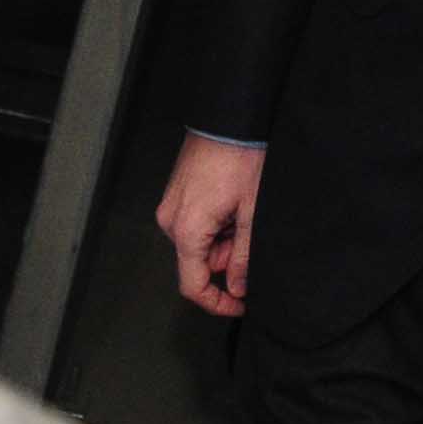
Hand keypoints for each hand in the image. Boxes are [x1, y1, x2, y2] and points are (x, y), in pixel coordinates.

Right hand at [157, 135, 263, 314]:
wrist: (228, 119)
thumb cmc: (240, 158)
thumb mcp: (252, 212)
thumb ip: (244, 256)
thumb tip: (239, 287)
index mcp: (187, 231)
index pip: (193, 286)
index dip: (217, 302)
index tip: (239, 304)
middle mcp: (171, 222)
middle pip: (199, 262)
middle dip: (229, 256)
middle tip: (250, 229)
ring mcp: (170, 207)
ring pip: (199, 243)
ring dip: (224, 237)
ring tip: (243, 208)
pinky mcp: (175, 196)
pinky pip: (195, 224)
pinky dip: (216, 223)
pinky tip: (232, 201)